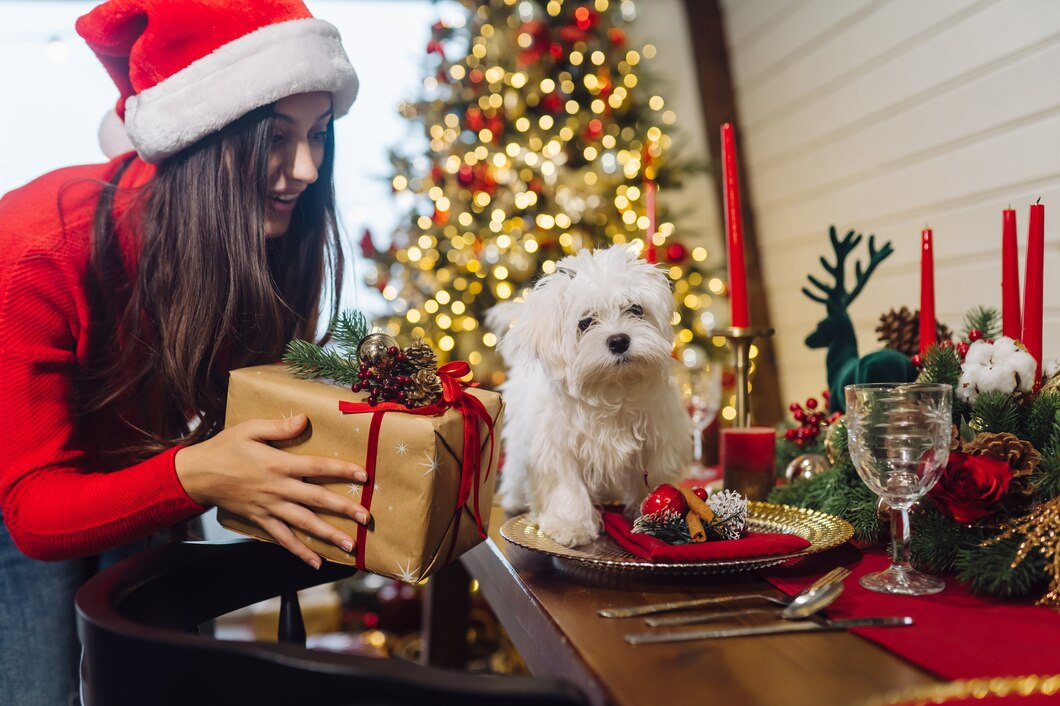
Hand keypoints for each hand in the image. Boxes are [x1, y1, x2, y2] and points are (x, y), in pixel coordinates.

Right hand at [175, 414, 368, 568]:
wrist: (196, 475)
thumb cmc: (225, 448)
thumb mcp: (249, 429)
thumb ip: (279, 427)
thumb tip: (304, 419)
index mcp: (278, 464)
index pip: (318, 467)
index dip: (342, 470)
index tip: (364, 475)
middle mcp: (277, 489)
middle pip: (317, 499)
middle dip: (344, 508)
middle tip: (366, 517)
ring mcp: (269, 507)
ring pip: (304, 523)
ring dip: (328, 535)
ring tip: (351, 545)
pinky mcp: (260, 520)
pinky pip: (283, 538)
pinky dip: (300, 552)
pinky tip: (317, 562)